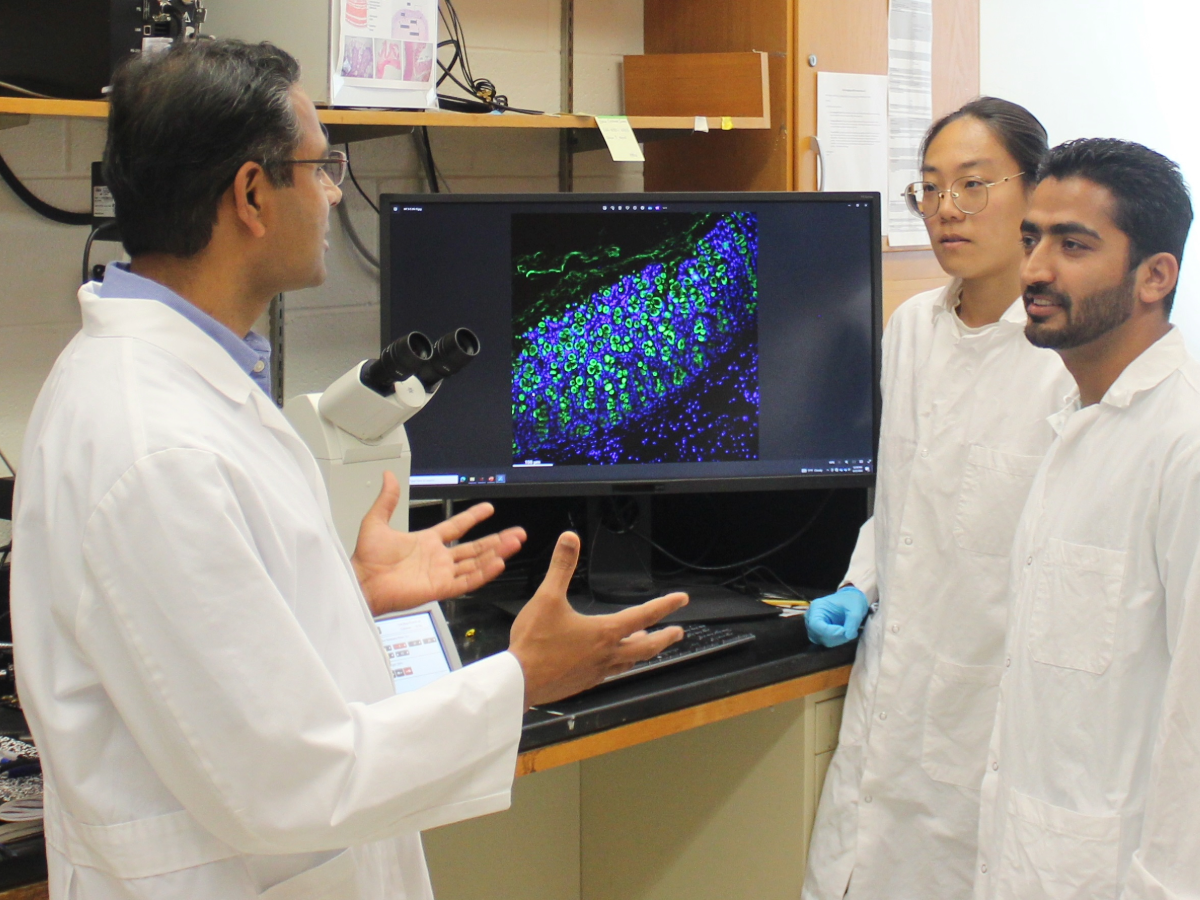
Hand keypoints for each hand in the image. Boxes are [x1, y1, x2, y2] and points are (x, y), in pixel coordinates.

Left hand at [351, 471, 526, 615]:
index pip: (457, 527)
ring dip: (497, 553)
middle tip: (517, 533)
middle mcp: (438, 558)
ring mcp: (441, 573)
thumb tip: (388, 476)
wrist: (362, 582)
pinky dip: (484, 573)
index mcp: (427, 542)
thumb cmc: (366, 559)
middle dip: (497, 540)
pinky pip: (467, 581)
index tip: (488, 508)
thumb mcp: (376, 522)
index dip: (472, 517)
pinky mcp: (440, 588)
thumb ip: (387, 499)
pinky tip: (498, 563)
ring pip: (476, 563)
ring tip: (515, 543)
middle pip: (475, 547)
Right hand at [509, 532, 688, 707]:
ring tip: (646, 645)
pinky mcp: (585, 682)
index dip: (665, 605)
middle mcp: (607, 653)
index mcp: (604, 632)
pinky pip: (612, 672)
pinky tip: (612, 662)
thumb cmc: (534, 642)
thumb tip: (570, 539)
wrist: (518, 681)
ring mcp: (597, 671)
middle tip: (677, 632)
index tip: (682, 599)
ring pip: (631, 662)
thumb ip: (560, 567)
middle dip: (665, 637)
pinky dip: (620, 664)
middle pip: (647, 646)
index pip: (644, 615)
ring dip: (643, 651)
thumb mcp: (547, 597)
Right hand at [806, 586, 868, 646]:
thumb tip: (848, 636)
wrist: (851, 600)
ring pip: (823, 641)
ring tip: (849, 631)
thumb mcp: (856, 610)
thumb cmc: (852, 602)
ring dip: (838, 640)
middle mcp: (810, 618)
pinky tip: (844, 633)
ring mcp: (813, 627)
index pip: (816, 625)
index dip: (830, 632)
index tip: (844, 630)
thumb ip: (852, 623)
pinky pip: (825, 642)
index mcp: (816, 607)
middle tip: (851, 631)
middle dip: (837, 637)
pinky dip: (837, 641)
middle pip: (819, 635)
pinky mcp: (818, 634)